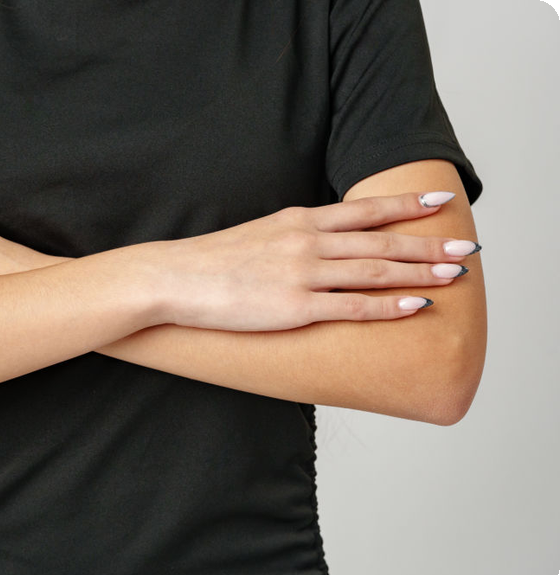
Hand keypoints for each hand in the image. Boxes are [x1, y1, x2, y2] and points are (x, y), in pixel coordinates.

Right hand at [154, 191, 479, 331]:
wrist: (173, 279)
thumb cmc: (210, 260)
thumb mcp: (258, 235)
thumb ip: (294, 237)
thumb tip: (322, 246)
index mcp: (298, 221)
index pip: (363, 210)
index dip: (405, 206)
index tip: (439, 202)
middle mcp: (307, 242)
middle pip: (380, 240)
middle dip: (428, 244)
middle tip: (466, 247)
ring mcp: (302, 274)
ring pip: (375, 271)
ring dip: (420, 273)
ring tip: (455, 275)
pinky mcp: (294, 308)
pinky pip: (352, 307)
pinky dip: (389, 307)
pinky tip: (417, 305)